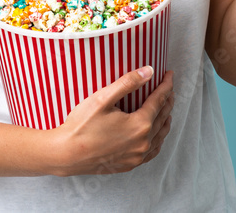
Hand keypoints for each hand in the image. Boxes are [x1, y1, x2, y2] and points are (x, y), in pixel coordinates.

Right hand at [50, 68, 173, 175]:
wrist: (66, 154)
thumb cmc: (81, 125)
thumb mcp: (103, 98)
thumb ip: (128, 83)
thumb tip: (149, 71)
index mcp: (140, 125)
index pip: (159, 100)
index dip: (165, 85)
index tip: (169, 74)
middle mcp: (143, 142)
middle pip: (163, 117)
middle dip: (167, 100)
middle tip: (169, 88)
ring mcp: (137, 156)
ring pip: (160, 135)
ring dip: (166, 119)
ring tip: (167, 108)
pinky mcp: (130, 164)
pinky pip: (152, 151)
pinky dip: (159, 139)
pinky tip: (157, 134)